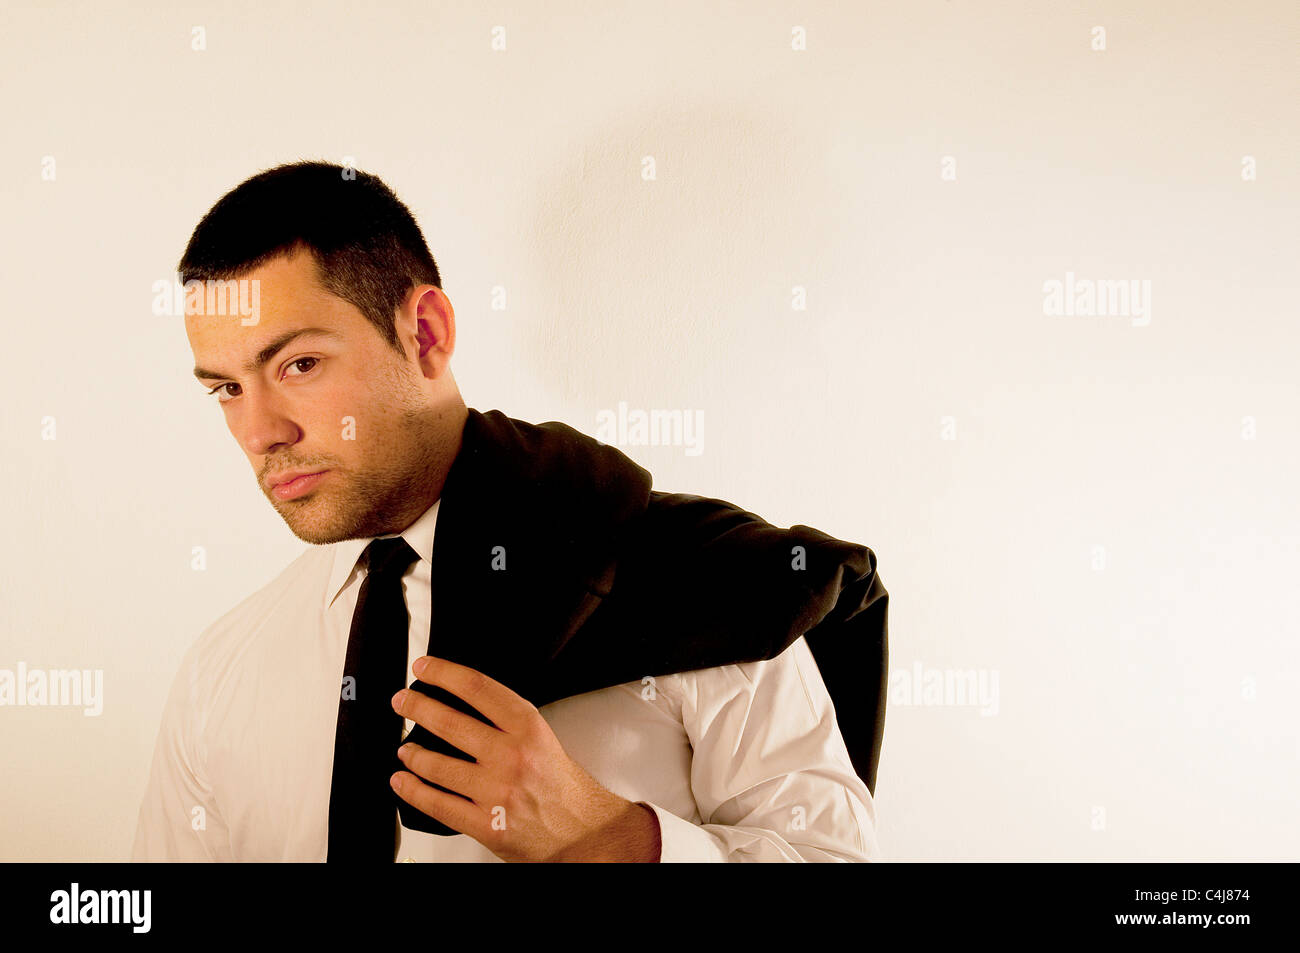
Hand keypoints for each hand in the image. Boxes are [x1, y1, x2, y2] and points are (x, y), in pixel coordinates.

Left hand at [390, 655, 660, 861]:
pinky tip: (403, 781)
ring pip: (436, 764)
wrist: (583, 831)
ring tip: (405, 748)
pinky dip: (412, 790)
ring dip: (411, 753)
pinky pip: (437, 804)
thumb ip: (505, 721)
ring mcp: (496, 792)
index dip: (443, 673)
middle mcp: (512, 757)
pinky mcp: (486, 825)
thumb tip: (458, 703)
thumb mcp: (542, 737)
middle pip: (449, 722)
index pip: (476, 688)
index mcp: (528, 728)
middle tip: (401, 701)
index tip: (424, 667)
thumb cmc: (562, 785)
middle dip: (416, 707)